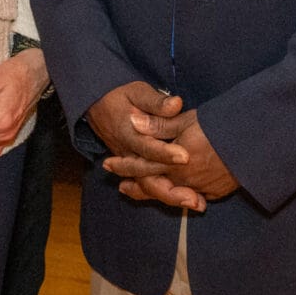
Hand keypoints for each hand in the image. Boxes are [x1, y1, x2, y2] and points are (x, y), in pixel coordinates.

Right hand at [87, 82, 204, 208]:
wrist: (97, 108)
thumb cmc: (121, 97)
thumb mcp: (137, 91)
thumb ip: (156, 102)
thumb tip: (176, 104)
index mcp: (128, 132)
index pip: (147, 147)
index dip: (166, 153)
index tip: (185, 157)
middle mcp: (128, 153)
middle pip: (148, 175)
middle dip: (172, 188)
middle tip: (195, 197)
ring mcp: (131, 163)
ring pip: (149, 186)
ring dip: (172, 196)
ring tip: (197, 203)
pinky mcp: (135, 168)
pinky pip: (150, 186)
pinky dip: (168, 195)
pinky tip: (190, 201)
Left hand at [101, 105, 238, 208]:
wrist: (256, 145)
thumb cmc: (221, 127)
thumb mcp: (188, 120)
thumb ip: (159, 125)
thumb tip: (132, 123)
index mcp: (174, 162)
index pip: (141, 165)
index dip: (124, 165)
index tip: (108, 164)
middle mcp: (184, 180)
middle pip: (153, 186)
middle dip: (135, 186)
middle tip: (121, 187)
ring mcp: (200, 189)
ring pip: (170, 194)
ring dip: (154, 192)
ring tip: (140, 191)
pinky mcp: (215, 193)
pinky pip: (191, 197)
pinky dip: (179, 196)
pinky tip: (176, 194)